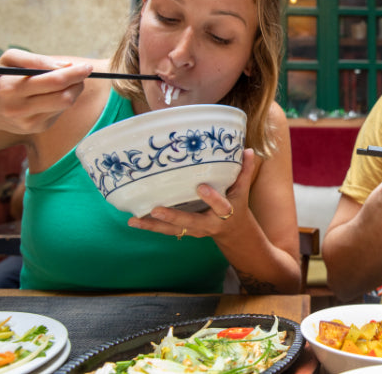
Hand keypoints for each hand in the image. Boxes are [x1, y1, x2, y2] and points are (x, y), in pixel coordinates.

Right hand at [0, 49, 92, 134]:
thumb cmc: (1, 77)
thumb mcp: (10, 59)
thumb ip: (37, 59)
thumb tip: (66, 66)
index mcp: (11, 89)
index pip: (54, 81)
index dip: (74, 73)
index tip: (87, 66)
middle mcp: (19, 109)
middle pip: (64, 97)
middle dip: (78, 82)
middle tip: (82, 71)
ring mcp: (29, 122)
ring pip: (65, 105)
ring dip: (74, 91)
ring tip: (69, 81)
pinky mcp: (37, 129)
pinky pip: (60, 112)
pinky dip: (62, 100)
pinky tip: (53, 94)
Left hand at [128, 148, 255, 238]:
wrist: (233, 231)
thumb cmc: (236, 204)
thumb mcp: (242, 190)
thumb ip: (244, 171)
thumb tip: (248, 149)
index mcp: (224, 213)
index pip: (220, 205)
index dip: (211, 197)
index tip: (201, 187)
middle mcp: (208, 224)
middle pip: (190, 221)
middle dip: (173, 217)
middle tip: (156, 210)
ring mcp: (194, 230)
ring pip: (173, 230)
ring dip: (153, 226)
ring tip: (134, 221)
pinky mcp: (184, 231)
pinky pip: (166, 231)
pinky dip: (150, 226)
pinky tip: (134, 221)